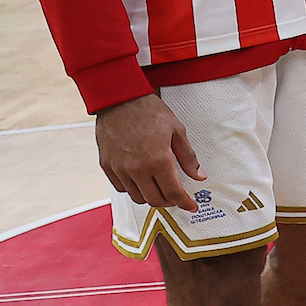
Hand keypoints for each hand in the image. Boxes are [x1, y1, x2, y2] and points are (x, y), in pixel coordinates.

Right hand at [96, 92, 202, 211]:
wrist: (119, 99)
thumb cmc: (150, 111)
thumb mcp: (177, 131)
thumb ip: (188, 157)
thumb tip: (199, 176)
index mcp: (158, 161)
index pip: (173, 193)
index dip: (184, 203)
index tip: (191, 206)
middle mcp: (137, 169)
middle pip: (155, 200)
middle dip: (169, 202)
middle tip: (177, 197)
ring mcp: (119, 169)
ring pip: (137, 197)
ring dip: (151, 197)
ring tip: (159, 188)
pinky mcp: (107, 165)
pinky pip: (121, 188)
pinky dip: (133, 189)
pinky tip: (141, 181)